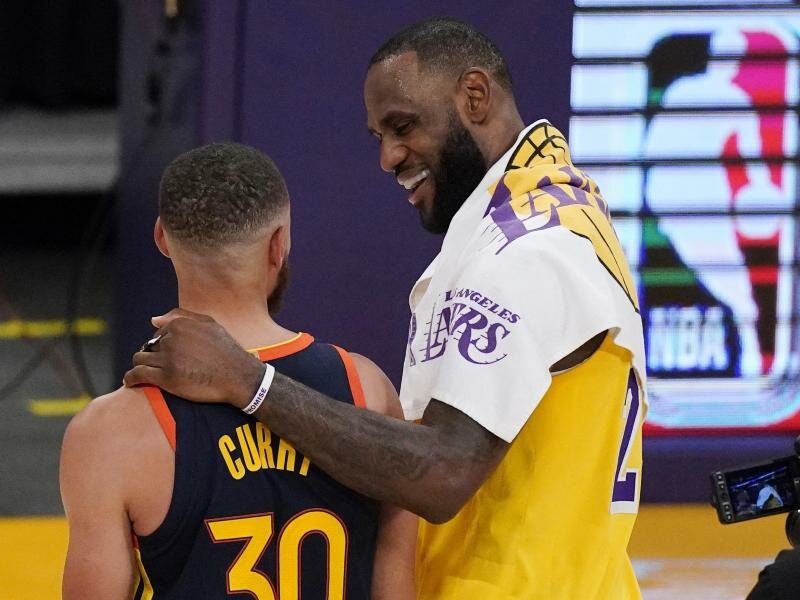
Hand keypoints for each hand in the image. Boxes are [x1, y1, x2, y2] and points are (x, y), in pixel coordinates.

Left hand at [123, 308, 264, 408]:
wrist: (237, 375)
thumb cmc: (226, 350)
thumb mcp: (209, 324)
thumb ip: (181, 317)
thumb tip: (153, 320)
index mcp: (179, 325)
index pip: (158, 333)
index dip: (161, 345)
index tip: (167, 355)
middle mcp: (171, 339)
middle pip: (148, 346)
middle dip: (152, 355)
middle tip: (160, 366)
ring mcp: (167, 359)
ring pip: (140, 359)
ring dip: (140, 365)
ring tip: (142, 373)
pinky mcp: (165, 378)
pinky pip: (138, 375)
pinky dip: (130, 379)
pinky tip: (130, 382)